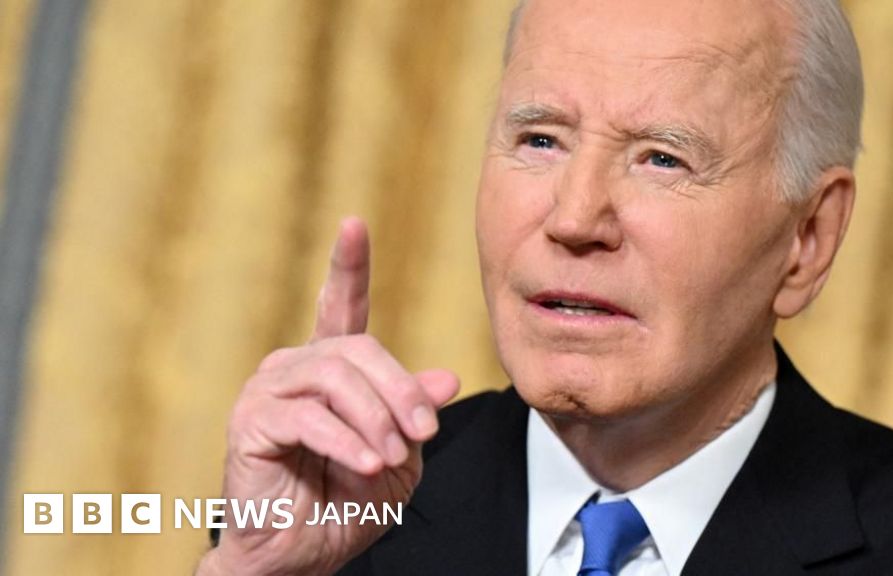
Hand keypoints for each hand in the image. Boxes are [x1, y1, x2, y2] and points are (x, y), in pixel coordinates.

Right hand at [197, 218, 459, 574]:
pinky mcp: (251, 422)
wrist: (300, 555)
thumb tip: (446, 378)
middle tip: (422, 434)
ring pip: (335, 376)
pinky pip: (309, 416)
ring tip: (390, 457)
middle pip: (359, 349)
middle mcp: (295, 367)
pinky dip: (346, 441)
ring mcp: (268, 390)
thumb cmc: (346, 504)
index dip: (348, 266)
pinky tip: (366, 464)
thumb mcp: (400, 456)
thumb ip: (414, 413)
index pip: (341, 307)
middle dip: (400, 390)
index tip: (354, 224)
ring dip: (375, 418)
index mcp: (331, 369)